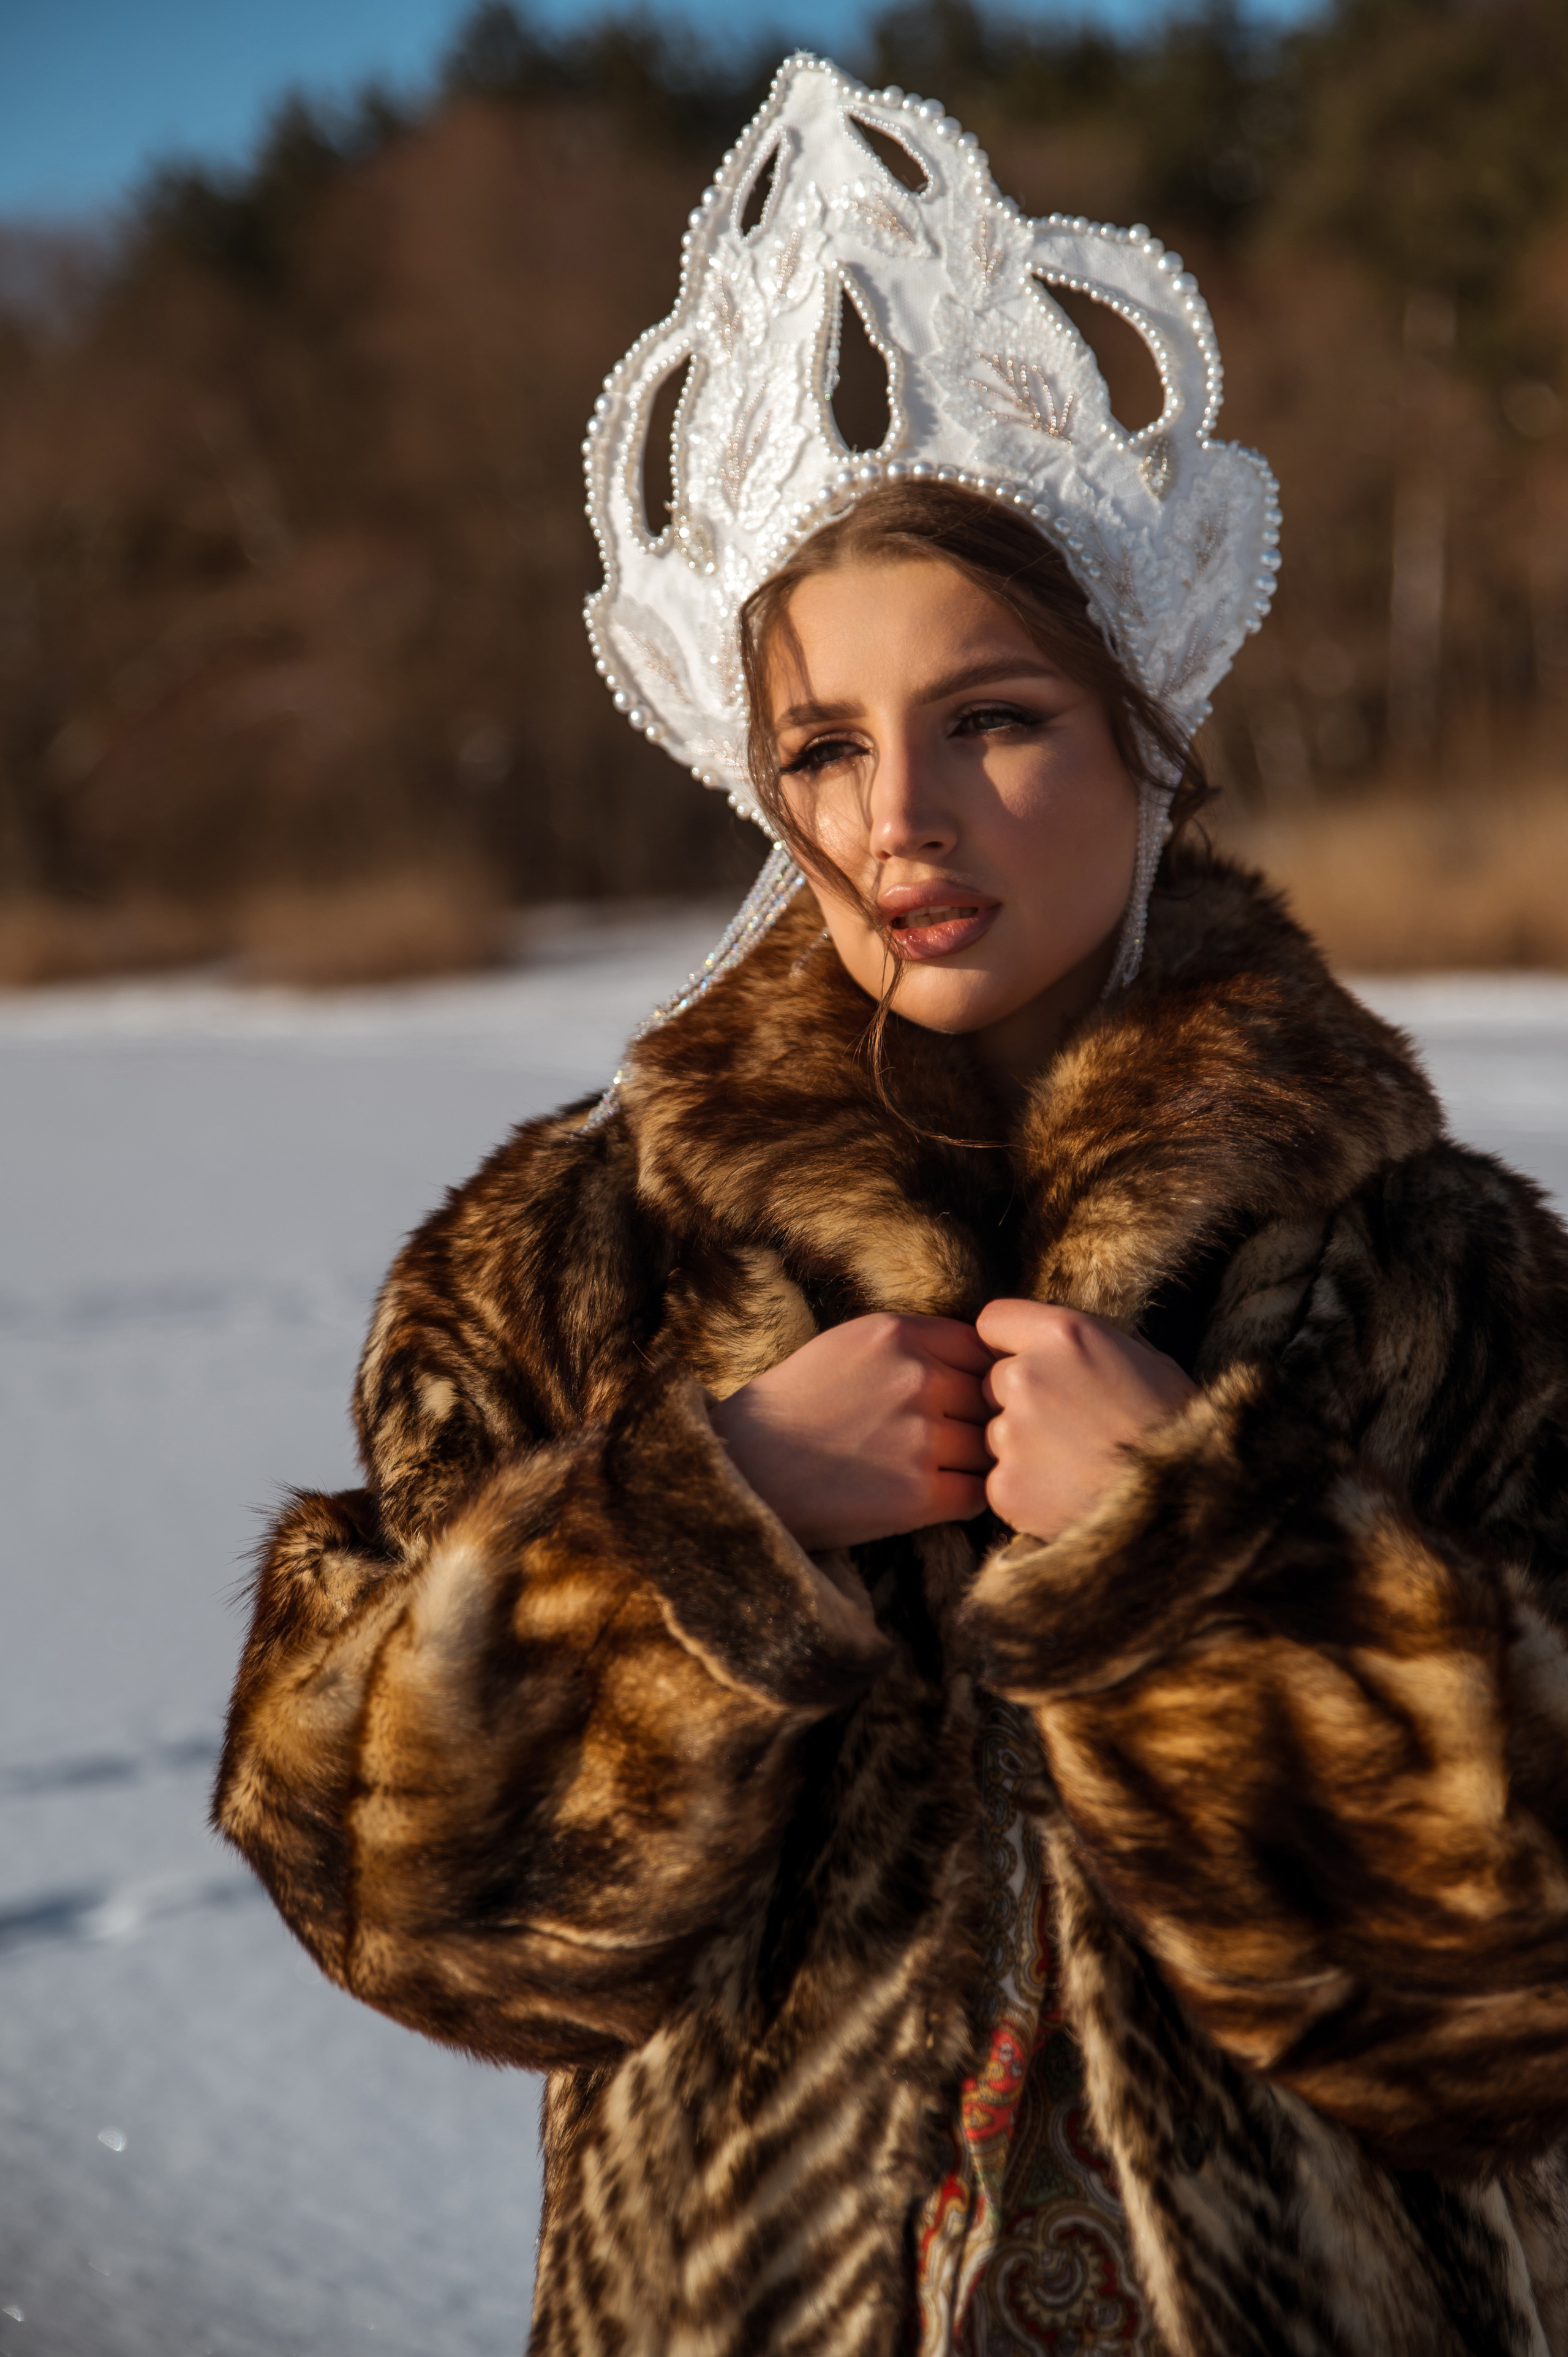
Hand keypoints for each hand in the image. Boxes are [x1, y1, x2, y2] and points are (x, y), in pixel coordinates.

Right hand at [708, 1313, 991, 1551]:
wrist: (745, 1469)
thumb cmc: (795, 1405)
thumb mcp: (847, 1344)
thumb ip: (911, 1342)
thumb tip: (981, 1354)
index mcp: (898, 1334)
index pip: (982, 1349)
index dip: (977, 1376)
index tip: (961, 1397)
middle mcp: (916, 1378)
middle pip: (991, 1398)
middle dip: (979, 1419)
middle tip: (953, 1439)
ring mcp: (922, 1437)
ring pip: (990, 1447)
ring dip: (974, 1462)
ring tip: (941, 1469)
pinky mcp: (920, 1494)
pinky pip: (979, 1493)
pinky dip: (965, 1498)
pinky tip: (936, 1497)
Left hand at [978, 1299, 1195, 1541]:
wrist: (1189, 1506)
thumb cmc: (1180, 1430)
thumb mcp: (1151, 1363)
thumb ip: (1098, 1346)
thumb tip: (1075, 1347)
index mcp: (1064, 1334)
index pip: (994, 1321)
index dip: (1009, 1344)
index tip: (1026, 1362)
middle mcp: (1027, 1375)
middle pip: (994, 1381)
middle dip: (1019, 1400)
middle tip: (1068, 1427)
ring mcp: (1011, 1433)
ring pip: (996, 1434)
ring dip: (1023, 1448)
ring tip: (1076, 1466)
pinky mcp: (1005, 1486)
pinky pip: (1000, 1482)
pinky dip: (1026, 1491)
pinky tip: (1068, 1497)